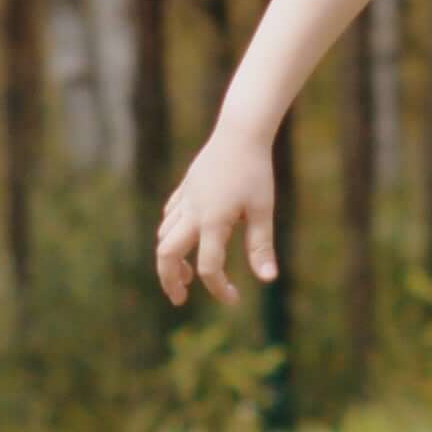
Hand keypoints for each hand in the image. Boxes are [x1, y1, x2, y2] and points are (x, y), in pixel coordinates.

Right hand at [154, 126, 278, 305]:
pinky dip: (171, 234)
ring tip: (188, 273)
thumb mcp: (263, 210)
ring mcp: (186, 199)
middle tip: (180, 299)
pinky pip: (170, 217)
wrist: (240, 132)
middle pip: (166, 254)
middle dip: (169, 280)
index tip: (234, 299)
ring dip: (170, 258)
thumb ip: (261, 246)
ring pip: (164, 236)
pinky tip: (186, 239)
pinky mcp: (186, 189)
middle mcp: (193, 213)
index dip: (219, 288)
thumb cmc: (256, 171)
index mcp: (213, 221)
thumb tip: (268, 279)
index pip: (209, 267)